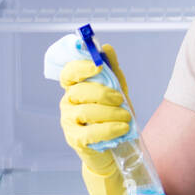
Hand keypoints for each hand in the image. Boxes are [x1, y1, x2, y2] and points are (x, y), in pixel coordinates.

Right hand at [59, 43, 131, 175]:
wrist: (117, 146)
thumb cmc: (113, 115)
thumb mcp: (117, 90)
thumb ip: (112, 70)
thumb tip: (107, 48)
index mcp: (75, 87)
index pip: (69, 73)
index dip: (80, 66)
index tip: (97, 64)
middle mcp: (67, 103)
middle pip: (79, 91)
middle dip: (102, 93)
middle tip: (120, 99)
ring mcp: (69, 122)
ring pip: (85, 112)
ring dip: (110, 113)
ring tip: (127, 117)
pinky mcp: (75, 140)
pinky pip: (90, 133)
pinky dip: (109, 129)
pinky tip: (122, 129)